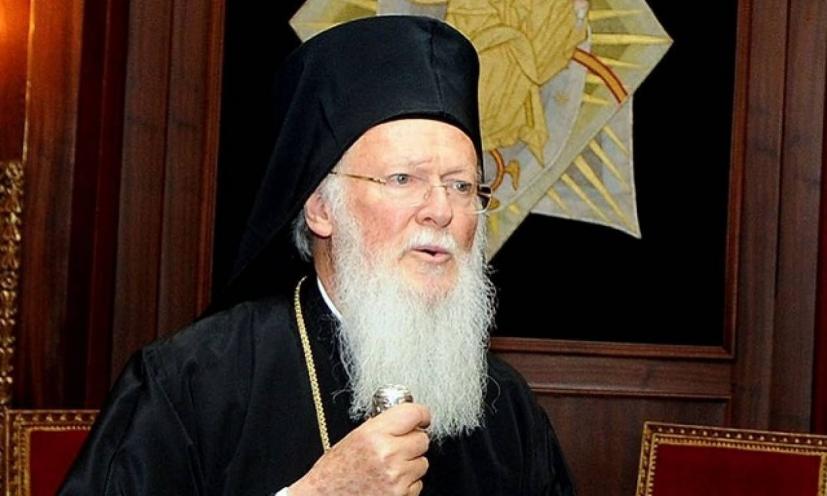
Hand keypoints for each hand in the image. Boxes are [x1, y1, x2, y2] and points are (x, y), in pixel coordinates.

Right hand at [289, 403, 430, 495]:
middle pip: (423, 439)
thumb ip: (381, 426)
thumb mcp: (354, 438)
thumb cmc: (334, 472)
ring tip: (390, 466)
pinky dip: (408, 483)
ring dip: (411, 463)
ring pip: (422, 463)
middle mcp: (388, 455)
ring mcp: (396, 477)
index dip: (421, 414)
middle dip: (413, 441)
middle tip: (399, 445)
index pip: (413, 414)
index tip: (422, 418)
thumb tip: (404, 419)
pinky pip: (417, 484)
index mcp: (373, 435)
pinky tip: (389, 481)